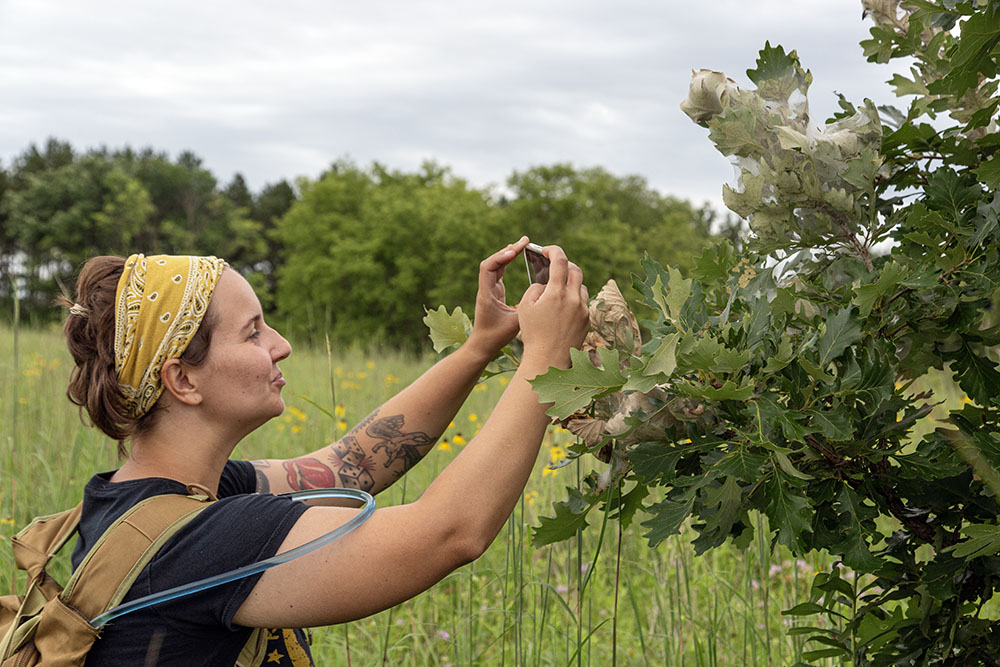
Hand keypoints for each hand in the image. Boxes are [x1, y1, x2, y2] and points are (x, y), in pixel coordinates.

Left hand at [464, 237, 531, 360]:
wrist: (483, 345)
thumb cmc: (497, 336)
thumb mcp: (515, 323)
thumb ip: (527, 308)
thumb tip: (544, 294)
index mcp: (487, 294)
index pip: (488, 267)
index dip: (501, 256)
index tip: (515, 251)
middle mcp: (486, 288)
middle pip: (493, 261)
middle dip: (508, 250)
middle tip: (524, 241)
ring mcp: (489, 288)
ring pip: (496, 265)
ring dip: (508, 253)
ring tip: (523, 244)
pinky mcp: (494, 291)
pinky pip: (499, 270)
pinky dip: (508, 261)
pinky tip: (518, 256)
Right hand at [517, 245, 589, 369]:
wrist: (548, 359)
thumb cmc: (532, 333)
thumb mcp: (526, 307)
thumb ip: (536, 288)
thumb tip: (546, 284)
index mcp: (556, 293)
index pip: (560, 260)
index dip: (553, 250)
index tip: (546, 250)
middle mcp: (574, 299)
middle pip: (575, 270)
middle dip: (565, 265)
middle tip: (554, 266)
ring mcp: (583, 310)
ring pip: (581, 287)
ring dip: (571, 283)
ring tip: (558, 288)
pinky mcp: (587, 320)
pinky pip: (583, 303)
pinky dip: (574, 299)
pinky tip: (563, 307)